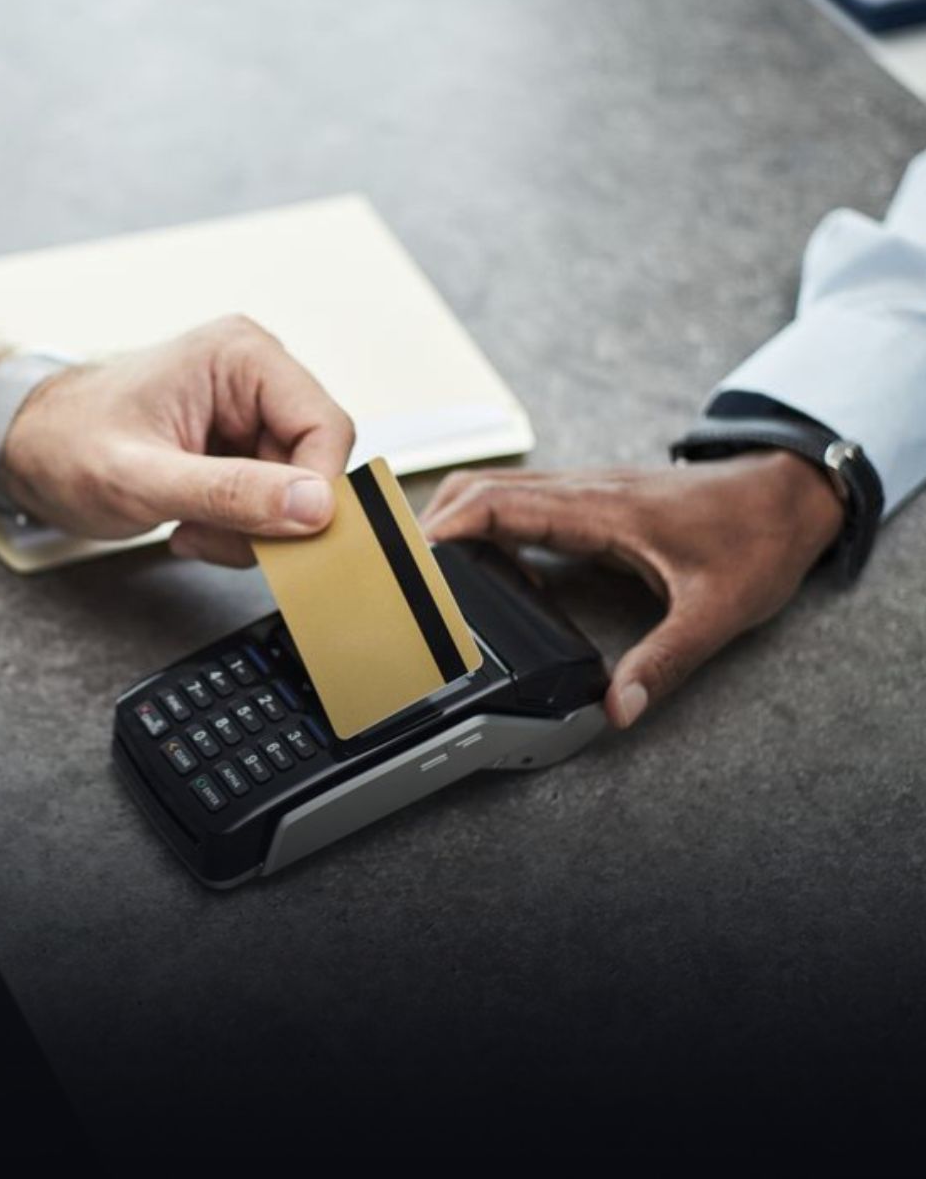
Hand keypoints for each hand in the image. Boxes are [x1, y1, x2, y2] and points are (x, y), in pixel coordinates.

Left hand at [3, 316, 354, 564]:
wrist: (24, 447)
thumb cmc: (64, 444)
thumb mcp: (143, 480)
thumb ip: (232, 494)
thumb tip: (315, 506)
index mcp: (241, 356)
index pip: (327, 427)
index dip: (316, 491)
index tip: (283, 538)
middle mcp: (255, 375)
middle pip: (316, 462)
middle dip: (274, 516)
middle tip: (217, 539)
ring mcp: (249, 411)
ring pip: (297, 490)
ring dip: (252, 529)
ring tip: (192, 529)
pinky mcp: (241, 443)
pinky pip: (272, 499)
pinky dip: (240, 528)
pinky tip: (193, 524)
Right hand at [421, 453, 843, 728]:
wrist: (787, 495)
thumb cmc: (756, 540)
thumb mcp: (717, 611)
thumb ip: (666, 661)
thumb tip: (618, 708)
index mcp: (600, 509)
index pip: (499, 502)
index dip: (446, 526)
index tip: (409, 560)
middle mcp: (583, 491)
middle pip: (482, 487)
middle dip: (433, 523)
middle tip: (407, 574)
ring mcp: (585, 490)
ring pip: (497, 488)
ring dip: (457, 519)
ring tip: (433, 572)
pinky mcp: (591, 499)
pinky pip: (521, 501)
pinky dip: (488, 524)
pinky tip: (491, 567)